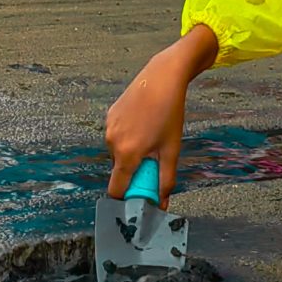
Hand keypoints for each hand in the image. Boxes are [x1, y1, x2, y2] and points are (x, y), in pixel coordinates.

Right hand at [104, 30, 215, 197]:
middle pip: (119, 170)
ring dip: (131, 153)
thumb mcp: (171, 150)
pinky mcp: (110, 114)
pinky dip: (127, 137)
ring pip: (118, 152)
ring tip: (151, 137)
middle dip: (134, 172)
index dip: (126, 198)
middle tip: (153, 160)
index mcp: (126, 154)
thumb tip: (162, 203)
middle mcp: (112, 142)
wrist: (162, 78)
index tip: (139, 197)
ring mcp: (109, 127)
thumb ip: (166, 180)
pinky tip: (144, 124)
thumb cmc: (169, 113)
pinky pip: (117, 135)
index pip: (116, 189)